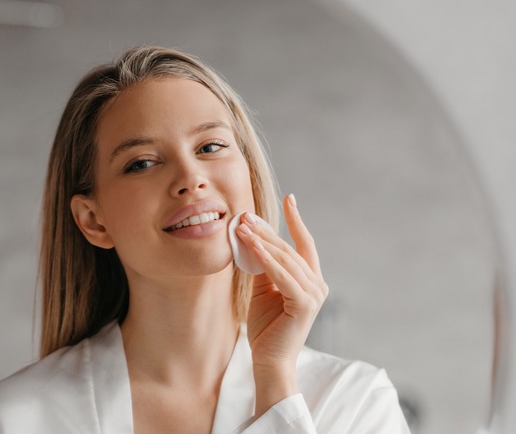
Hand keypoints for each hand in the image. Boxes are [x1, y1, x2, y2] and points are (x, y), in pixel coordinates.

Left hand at [235, 194, 327, 415]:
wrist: (269, 359)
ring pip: (285, 258)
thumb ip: (262, 266)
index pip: (304, 244)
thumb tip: (250, 238)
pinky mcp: (304, 303)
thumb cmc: (266, 327)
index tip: (290, 198)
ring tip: (242, 227)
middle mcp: (317, 284)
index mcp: (310, 280)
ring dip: (262, 240)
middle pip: (290, 248)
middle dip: (267, 230)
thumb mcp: (262, 290)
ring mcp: (313, 294)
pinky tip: (251, 245)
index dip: (296, 220)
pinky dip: (265, 258)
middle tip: (245, 215)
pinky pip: (282, 274)